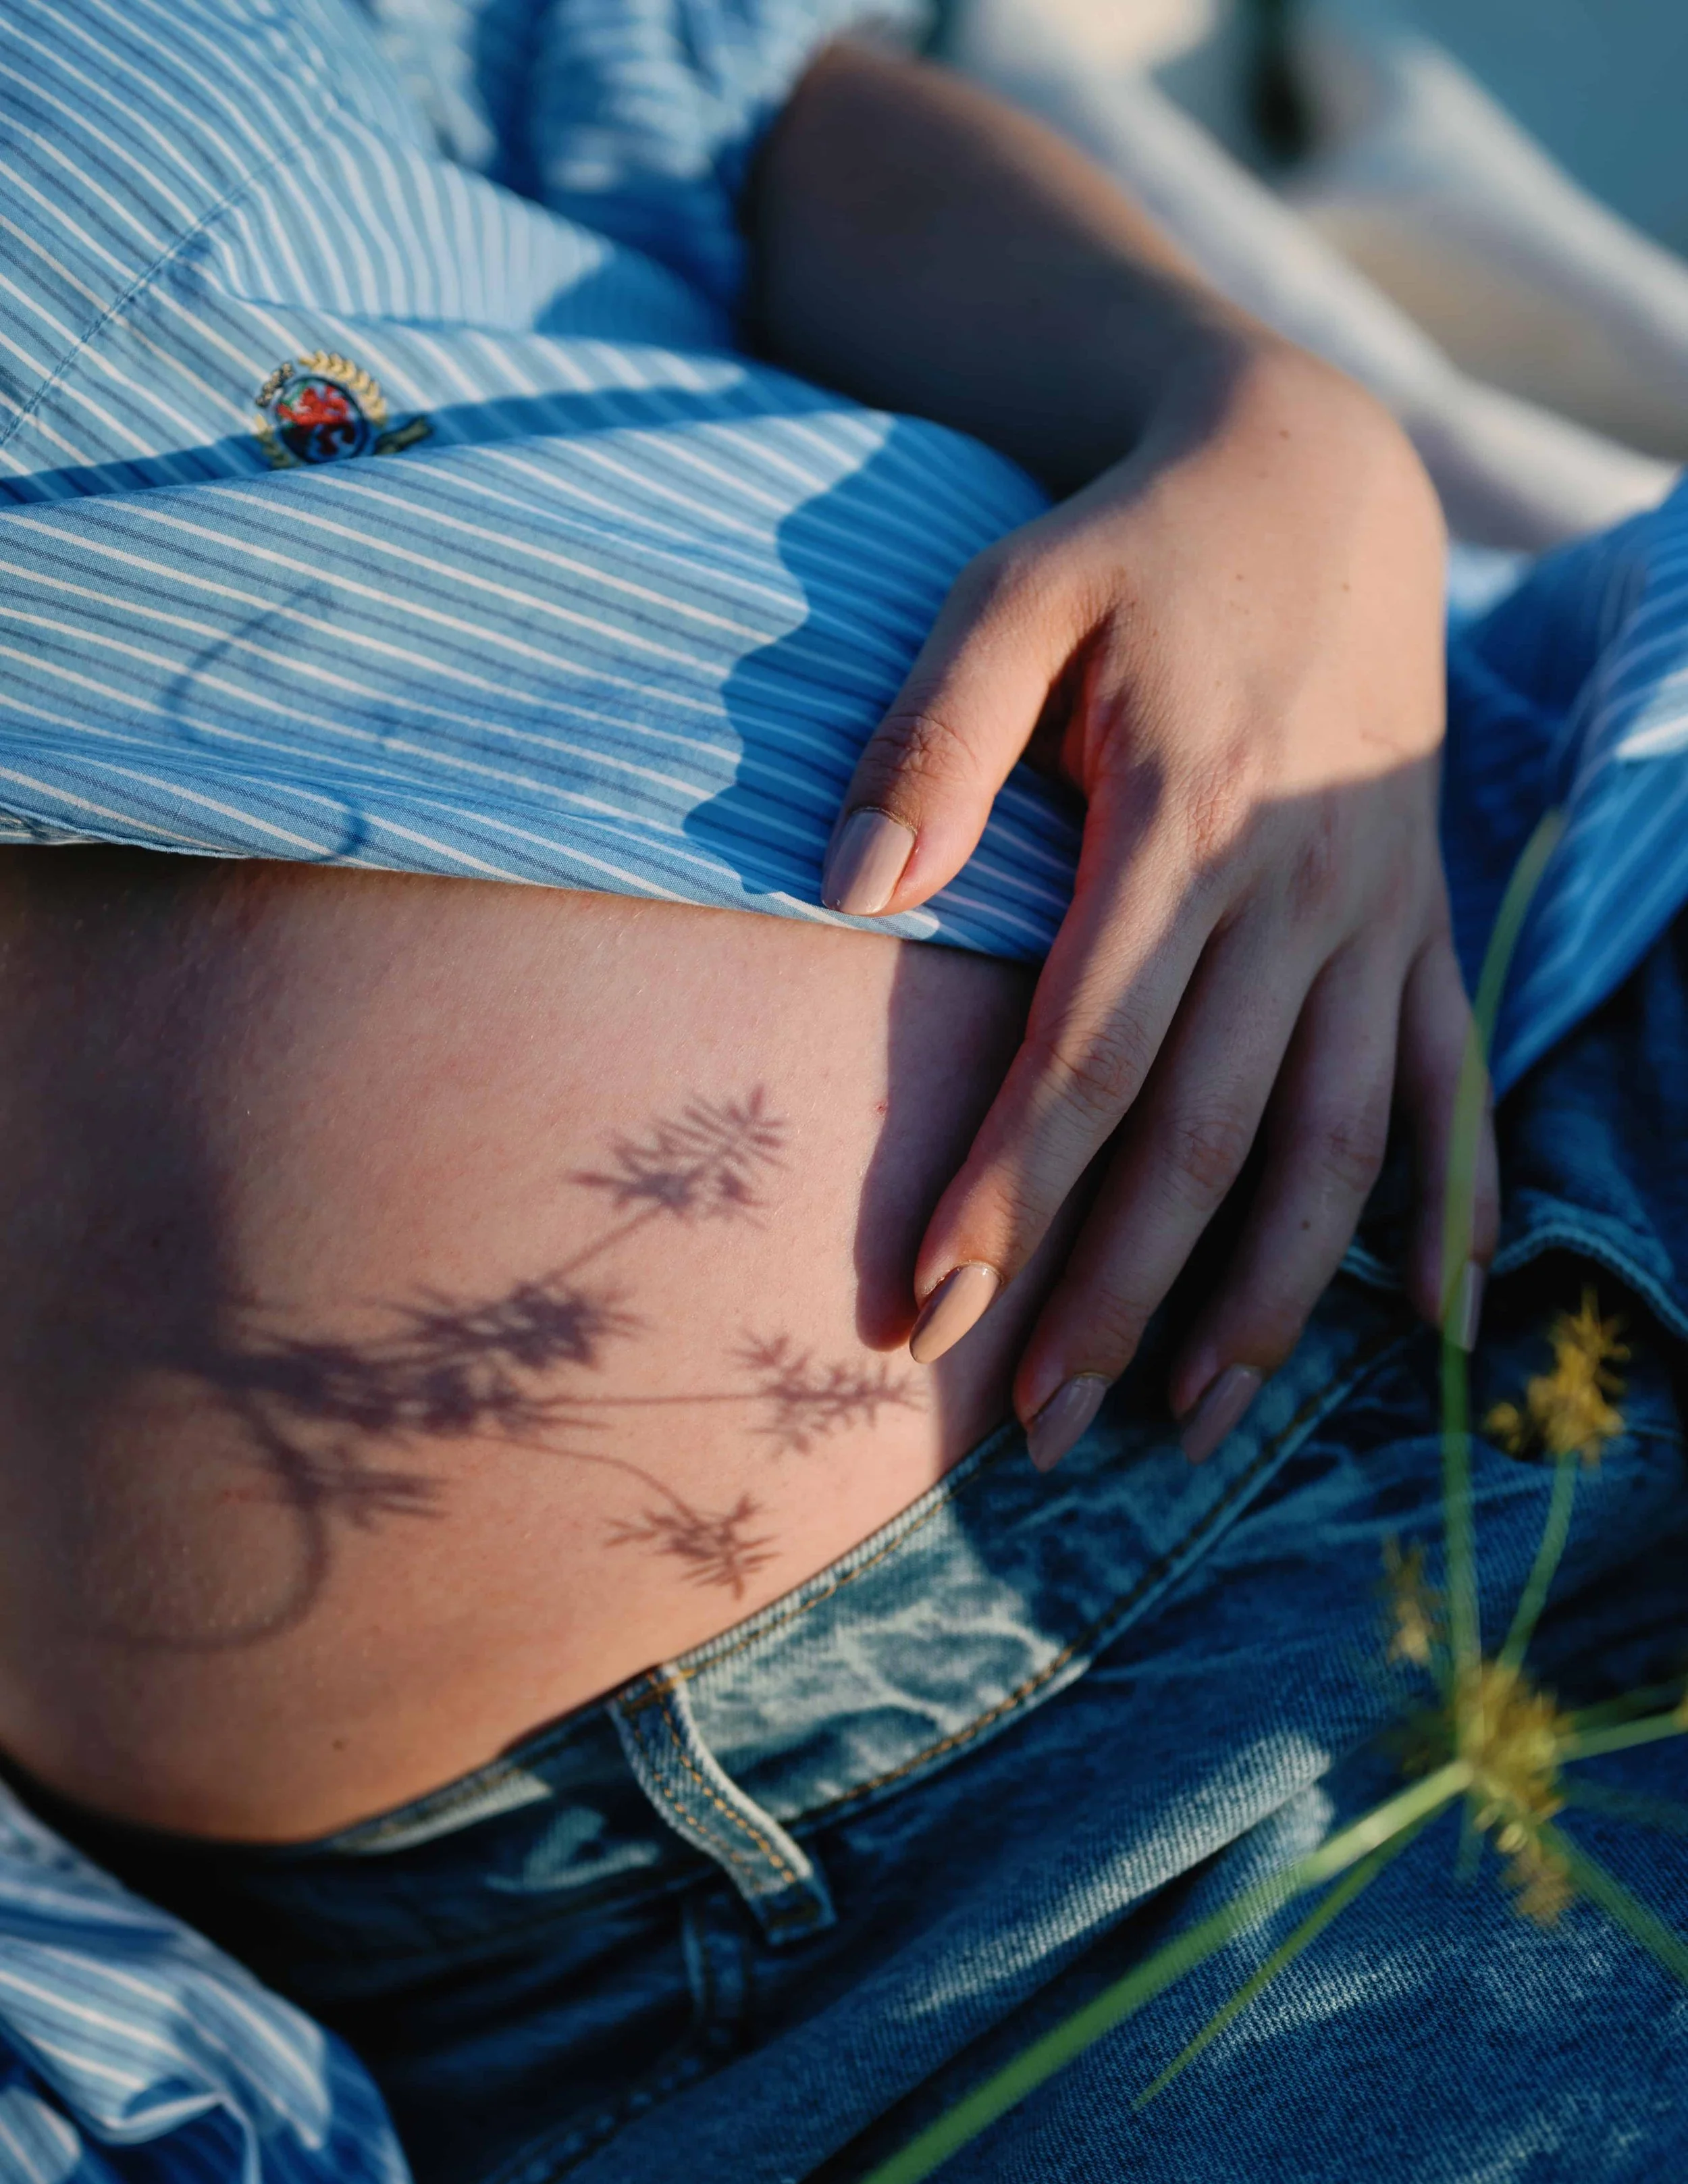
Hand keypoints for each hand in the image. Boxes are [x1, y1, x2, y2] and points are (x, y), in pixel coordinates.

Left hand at [823, 341, 1498, 1468]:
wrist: (1321, 474)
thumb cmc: (1138, 543)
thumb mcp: (1014, 585)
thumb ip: (934, 732)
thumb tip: (850, 889)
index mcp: (1188, 820)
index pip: (1088, 1053)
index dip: (1012, 1193)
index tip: (930, 1310)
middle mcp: (1300, 890)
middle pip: (1206, 1135)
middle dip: (1116, 1293)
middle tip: (1035, 1431)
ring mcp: (1378, 917)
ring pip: (1335, 1143)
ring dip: (1270, 1299)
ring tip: (1188, 1426)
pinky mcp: (1424, 925)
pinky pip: (1454, 1087)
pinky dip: (1454, 1208)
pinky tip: (1434, 1328)